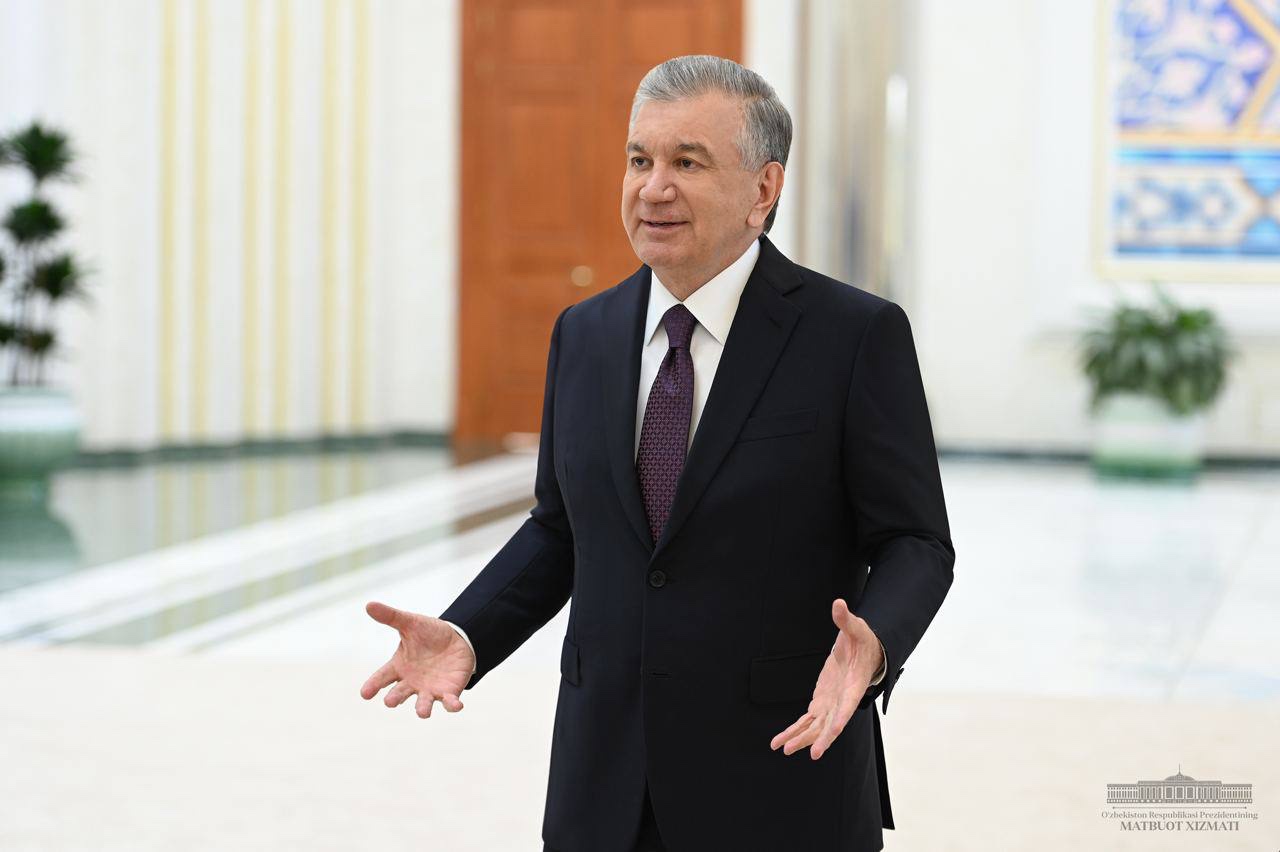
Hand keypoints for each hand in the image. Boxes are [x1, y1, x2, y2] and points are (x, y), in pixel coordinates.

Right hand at [359, 601, 475, 717]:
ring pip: (423, 703)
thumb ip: (391, 617)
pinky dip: (452, 705)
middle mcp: (411, 682)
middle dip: (395, 698)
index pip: (381, 677)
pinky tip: (456, 705)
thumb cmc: (429, 633)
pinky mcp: (448, 692)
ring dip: (422, 708)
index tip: (365, 693)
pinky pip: (450, 702)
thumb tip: (369, 604)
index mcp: (399, 667)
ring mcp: (429, 689)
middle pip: (399, 694)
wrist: (457, 638)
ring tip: (422, 712)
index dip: (372, 685)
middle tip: (390, 701)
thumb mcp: (410, 623)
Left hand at [769, 598, 883, 759]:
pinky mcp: (821, 702)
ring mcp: (831, 703)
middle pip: (829, 724)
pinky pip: (807, 721)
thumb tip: (838, 603)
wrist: (867, 652)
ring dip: (800, 738)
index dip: (837, 724)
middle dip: (817, 739)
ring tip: (782, 748)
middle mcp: (843, 700)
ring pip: (815, 727)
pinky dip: (795, 731)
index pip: (846, 709)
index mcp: (853, 686)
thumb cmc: (865, 641)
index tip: (828, 739)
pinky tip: (781, 742)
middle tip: (807, 753)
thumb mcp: (857, 628)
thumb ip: (846, 619)